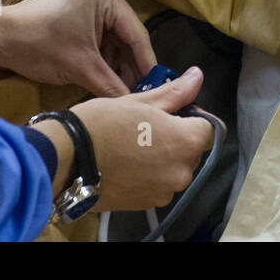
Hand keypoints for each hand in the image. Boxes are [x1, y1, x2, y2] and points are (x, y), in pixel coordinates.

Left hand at [0, 0, 155, 94]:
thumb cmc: (40, 44)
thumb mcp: (81, 67)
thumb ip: (112, 86)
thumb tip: (135, 107)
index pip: (137, 35)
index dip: (147, 65)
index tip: (159, 88)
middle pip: (126, 38)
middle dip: (131, 68)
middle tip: (143, 96)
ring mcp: (89, 4)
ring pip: (113, 42)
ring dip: (117, 67)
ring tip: (126, 94)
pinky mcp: (78, 15)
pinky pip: (99, 41)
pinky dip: (103, 61)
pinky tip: (109, 82)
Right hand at [73, 67, 220, 210]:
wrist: (68, 159)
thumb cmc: (104, 123)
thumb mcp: (140, 101)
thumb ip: (176, 93)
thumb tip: (198, 75)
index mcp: (185, 142)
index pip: (211, 130)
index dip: (195, 118)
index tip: (174, 113)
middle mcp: (182, 172)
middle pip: (193, 151)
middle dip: (177, 138)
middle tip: (148, 126)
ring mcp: (164, 192)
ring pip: (175, 168)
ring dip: (163, 157)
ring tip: (133, 145)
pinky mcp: (146, 204)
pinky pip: (158, 185)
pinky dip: (149, 174)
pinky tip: (127, 163)